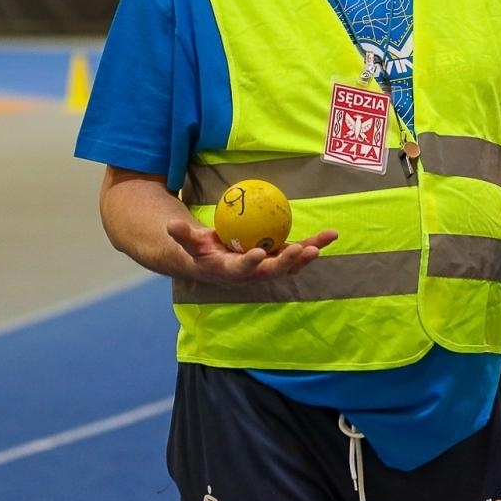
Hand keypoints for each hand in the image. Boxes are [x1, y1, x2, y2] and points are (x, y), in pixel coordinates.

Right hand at [166, 218, 337, 282]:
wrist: (213, 263)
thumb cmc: (200, 250)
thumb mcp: (189, 243)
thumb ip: (183, 236)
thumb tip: (171, 225)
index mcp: (231, 272)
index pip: (242, 270)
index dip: (251, 264)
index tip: (259, 254)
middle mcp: (253, 275)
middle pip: (274, 271)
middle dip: (289, 262)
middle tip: (304, 250)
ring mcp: (268, 269)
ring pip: (291, 263)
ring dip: (309, 253)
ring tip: (327, 238)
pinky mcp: (278, 262)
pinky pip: (297, 253)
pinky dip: (313, 245)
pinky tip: (329, 235)